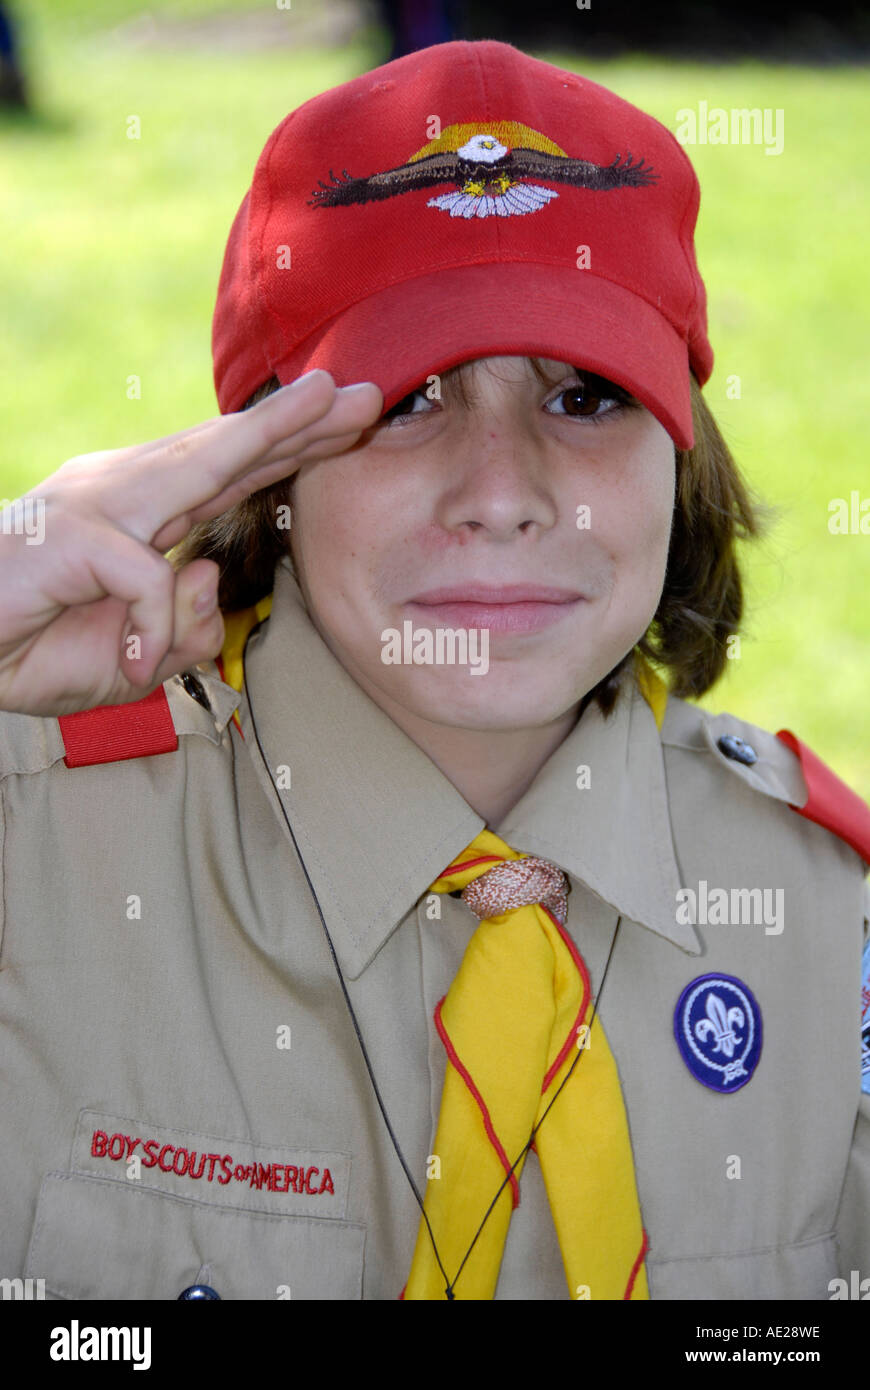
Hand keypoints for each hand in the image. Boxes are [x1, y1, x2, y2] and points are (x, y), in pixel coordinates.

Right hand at [0, 371, 382, 714]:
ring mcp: (95, 508)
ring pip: (196, 466)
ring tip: (324, 401)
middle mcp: (122, 494)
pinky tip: (138, 664)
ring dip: (265, 432)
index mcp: (141, 514)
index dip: (288, 450)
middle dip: (299, 423)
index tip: (347, 426)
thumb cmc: (34, 646)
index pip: (228, 475)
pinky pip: (145, 581)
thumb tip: (208, 575)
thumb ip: (181, 626)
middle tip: (366, 395)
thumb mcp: (135, 660)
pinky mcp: (71, 539)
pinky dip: (153, 628)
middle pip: (225, 452)